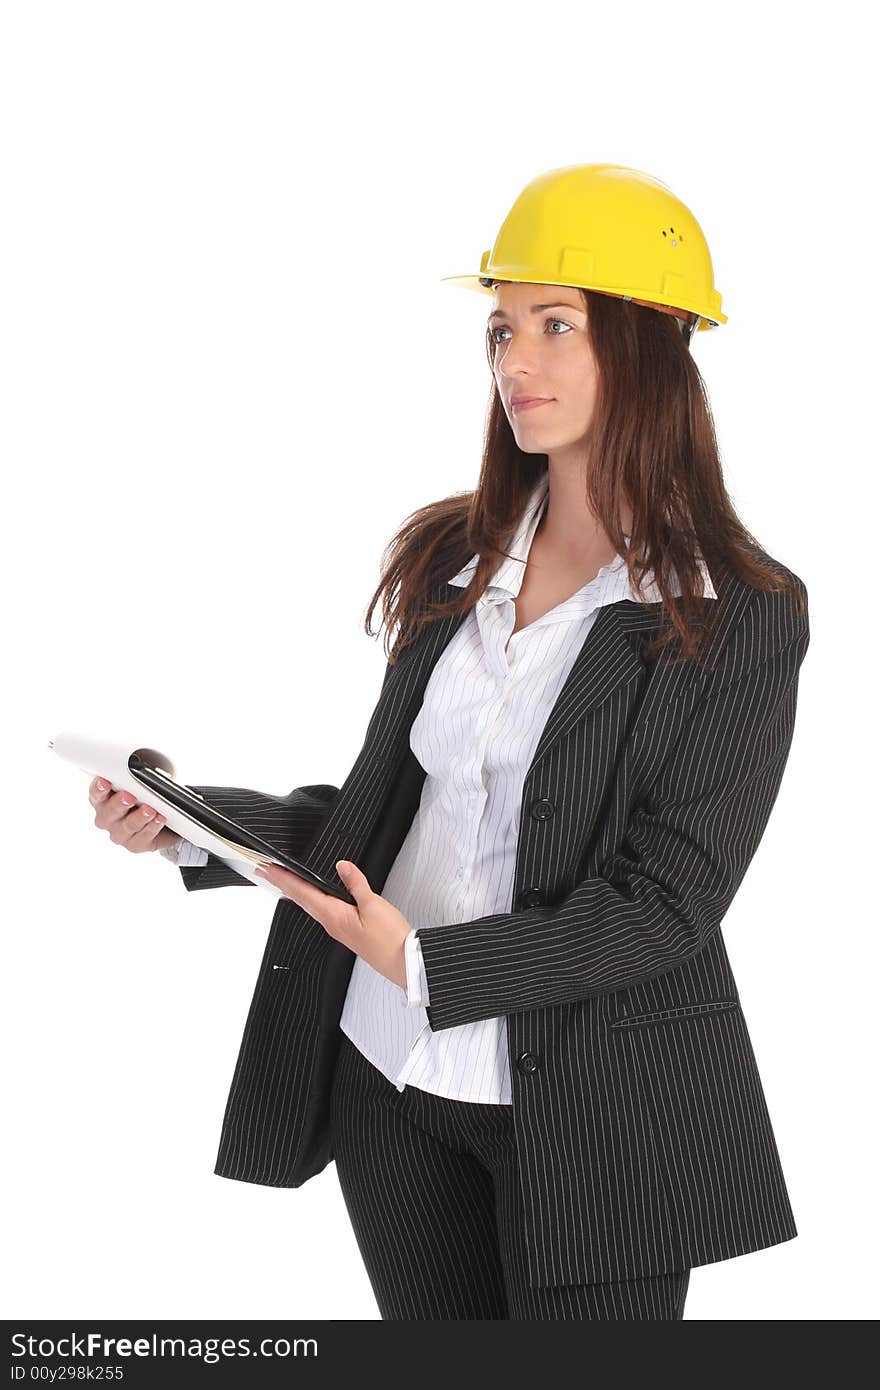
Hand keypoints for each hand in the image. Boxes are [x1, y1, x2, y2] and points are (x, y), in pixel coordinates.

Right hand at [88, 776, 180, 853]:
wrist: (163, 821)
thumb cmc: (143, 798)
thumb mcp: (137, 784)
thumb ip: (132, 778)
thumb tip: (140, 771)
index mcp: (102, 800)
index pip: (96, 793)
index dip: (99, 788)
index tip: (105, 782)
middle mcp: (107, 819)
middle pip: (109, 812)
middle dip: (120, 803)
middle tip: (129, 797)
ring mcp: (119, 834)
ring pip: (128, 826)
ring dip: (139, 817)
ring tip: (150, 810)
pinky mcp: (135, 845)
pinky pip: (143, 837)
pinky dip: (152, 827)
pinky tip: (159, 820)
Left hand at [254, 859, 410, 989]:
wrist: (402, 961)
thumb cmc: (390, 938)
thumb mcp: (373, 904)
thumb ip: (356, 883)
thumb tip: (342, 866)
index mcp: (333, 915)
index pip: (301, 892)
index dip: (283, 878)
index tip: (267, 869)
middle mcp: (331, 923)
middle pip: (300, 899)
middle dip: (283, 884)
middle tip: (267, 871)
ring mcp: (338, 928)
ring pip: (309, 906)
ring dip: (295, 892)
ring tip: (284, 881)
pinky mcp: (346, 931)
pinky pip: (322, 912)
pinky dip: (311, 900)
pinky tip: (313, 897)